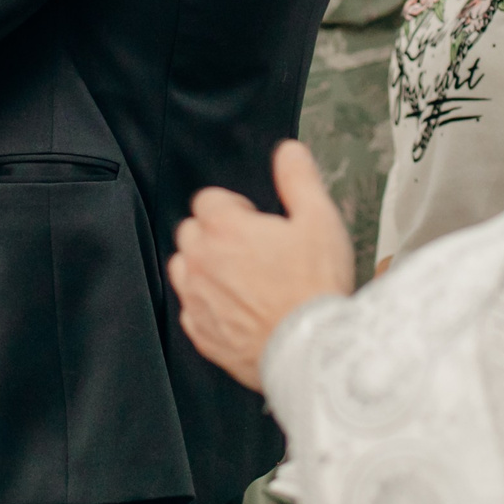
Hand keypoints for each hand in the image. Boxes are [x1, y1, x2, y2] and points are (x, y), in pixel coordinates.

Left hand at [169, 141, 355, 391]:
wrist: (313, 351)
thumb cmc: (315, 287)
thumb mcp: (319, 219)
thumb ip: (298, 179)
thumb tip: (288, 152)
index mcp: (224, 228)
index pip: (207, 200)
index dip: (233, 207)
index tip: (254, 221)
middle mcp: (202, 261)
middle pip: (191, 232)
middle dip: (215, 234)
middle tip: (251, 249)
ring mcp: (197, 299)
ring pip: (184, 269)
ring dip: (204, 268)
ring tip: (240, 278)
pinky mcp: (201, 333)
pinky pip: (190, 309)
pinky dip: (207, 306)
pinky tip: (236, 309)